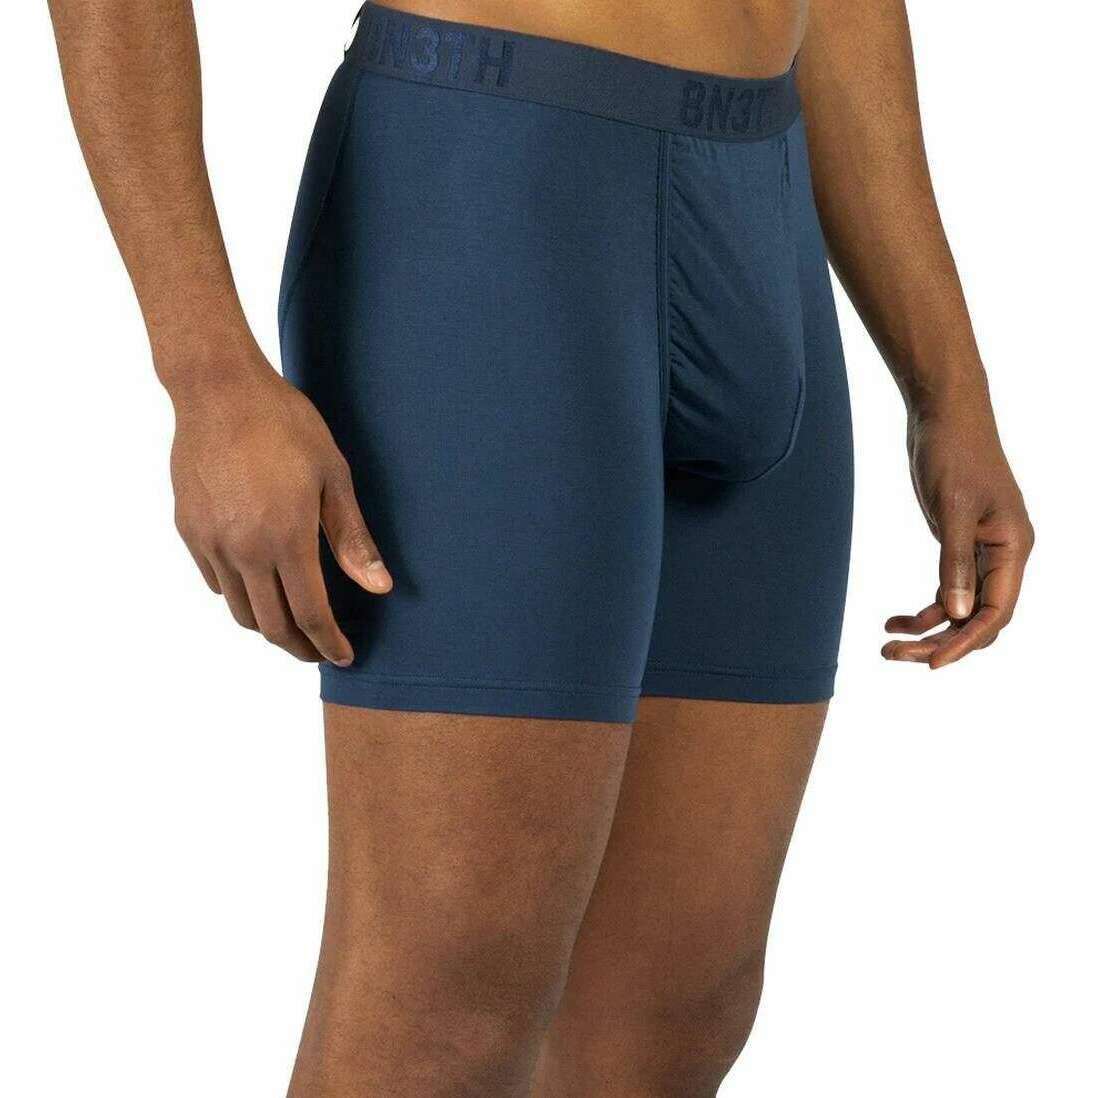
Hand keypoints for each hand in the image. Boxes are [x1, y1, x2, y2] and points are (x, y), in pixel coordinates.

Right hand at [168, 339, 390, 664]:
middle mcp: (244, 549)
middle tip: (320, 651)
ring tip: (292, 625)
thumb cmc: (285, 424)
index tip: (344, 657)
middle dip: (300, 647)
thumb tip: (379, 588)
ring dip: (269, 627)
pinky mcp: (189, 530)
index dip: (328, 643)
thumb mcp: (334, 475)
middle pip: (272, 625)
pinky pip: (216, 582)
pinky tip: (259, 586)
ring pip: (239, 610)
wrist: (218, 390)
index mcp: (286, 538)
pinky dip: (240, 596)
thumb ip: (353, 538)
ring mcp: (211, 542)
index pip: (310, 614)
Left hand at [882, 379, 1033, 668]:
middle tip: (895, 655)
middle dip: (941, 642)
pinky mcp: (958, 544)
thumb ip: (954, 562)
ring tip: (887, 645)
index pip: (996, 612)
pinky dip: (923, 609)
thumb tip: (958, 614)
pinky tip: (892, 621)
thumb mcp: (952, 509)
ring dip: (928, 631)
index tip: (931, 663)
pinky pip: (948, 590)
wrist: (943, 414)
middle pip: (978, 618)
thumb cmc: (954, 452)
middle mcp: (1003, 555)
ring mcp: (981, 551)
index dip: (966, 642)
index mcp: (1013, 548)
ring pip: (961, 609)